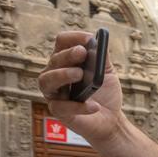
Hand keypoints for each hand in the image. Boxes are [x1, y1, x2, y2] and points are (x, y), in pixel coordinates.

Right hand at [36, 31, 124, 146]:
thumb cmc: (105, 93)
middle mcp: (55, 74)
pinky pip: (61, 107)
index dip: (73, 38)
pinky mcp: (58, 112)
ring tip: (80, 74)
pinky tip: (94, 106)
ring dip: (62, 74)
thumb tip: (99, 40)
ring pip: (46, 80)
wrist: (111, 119)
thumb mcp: (107, 72)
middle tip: (82, 52)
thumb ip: (103, 57)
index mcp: (66, 61)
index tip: (88, 39)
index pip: (61, 43)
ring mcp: (54, 93)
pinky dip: (78, 106)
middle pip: (54, 60)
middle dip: (68, 55)